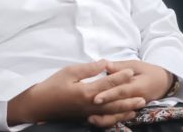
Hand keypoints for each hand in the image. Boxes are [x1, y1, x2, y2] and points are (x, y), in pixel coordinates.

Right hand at [6, 60, 145, 126]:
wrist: (39, 105)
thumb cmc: (52, 86)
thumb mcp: (69, 71)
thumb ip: (89, 68)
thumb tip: (104, 63)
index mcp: (86, 92)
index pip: (108, 84)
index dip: (120, 77)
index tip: (131, 72)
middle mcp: (90, 105)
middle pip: (114, 101)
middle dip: (129, 98)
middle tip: (144, 96)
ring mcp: (88, 113)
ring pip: (111, 112)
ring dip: (125, 109)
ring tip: (138, 107)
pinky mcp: (85, 117)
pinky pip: (103, 118)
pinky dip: (115, 117)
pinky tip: (122, 115)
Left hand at [89, 60, 172, 124]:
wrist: (163, 83)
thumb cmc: (148, 71)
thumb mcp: (136, 65)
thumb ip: (120, 66)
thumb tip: (105, 64)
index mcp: (137, 86)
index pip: (121, 92)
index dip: (109, 95)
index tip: (96, 98)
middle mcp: (135, 100)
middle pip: (118, 107)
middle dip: (103, 110)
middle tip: (88, 111)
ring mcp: (133, 107)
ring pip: (118, 116)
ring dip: (105, 119)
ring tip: (90, 119)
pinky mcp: (130, 110)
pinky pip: (119, 118)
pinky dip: (109, 120)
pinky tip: (96, 120)